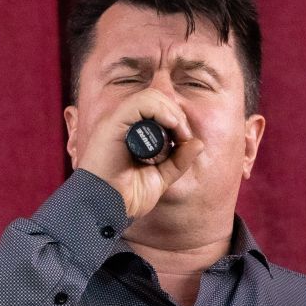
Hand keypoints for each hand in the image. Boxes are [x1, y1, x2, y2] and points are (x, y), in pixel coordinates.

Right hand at [73, 88, 204, 217]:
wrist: (106, 209)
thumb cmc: (126, 196)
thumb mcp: (160, 177)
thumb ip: (178, 160)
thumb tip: (199, 143)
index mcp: (130, 131)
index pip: (157, 107)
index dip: (176, 118)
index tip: (185, 141)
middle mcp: (122, 122)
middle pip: (157, 98)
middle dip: (177, 114)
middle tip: (184, 138)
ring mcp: (116, 121)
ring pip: (150, 96)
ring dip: (171, 113)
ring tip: (179, 134)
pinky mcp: (113, 123)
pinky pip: (140, 103)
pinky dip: (160, 111)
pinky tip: (171, 126)